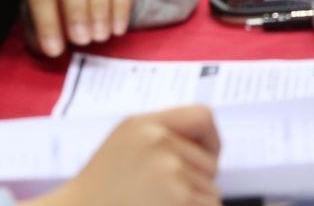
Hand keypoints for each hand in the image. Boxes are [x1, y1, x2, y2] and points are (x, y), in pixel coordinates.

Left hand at [23, 0, 133, 57]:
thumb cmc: (49, 16)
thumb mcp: (35, 26)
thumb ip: (40, 36)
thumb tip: (53, 48)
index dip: (48, 24)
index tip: (55, 51)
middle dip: (77, 10)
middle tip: (81, 40)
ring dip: (99, 12)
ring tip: (98, 37)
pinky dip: (120, 11)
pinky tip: (116, 30)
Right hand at [36, 106, 221, 205]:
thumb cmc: (102, 187)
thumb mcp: (126, 143)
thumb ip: (164, 135)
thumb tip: (210, 147)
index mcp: (145, 125)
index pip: (202, 118)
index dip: (211, 141)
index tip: (205, 157)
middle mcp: (159, 141)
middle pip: (210, 162)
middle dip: (198, 182)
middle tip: (166, 194)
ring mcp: (169, 171)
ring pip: (211, 190)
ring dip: (195, 203)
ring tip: (159, 204)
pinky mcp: (179, 198)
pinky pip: (209, 205)